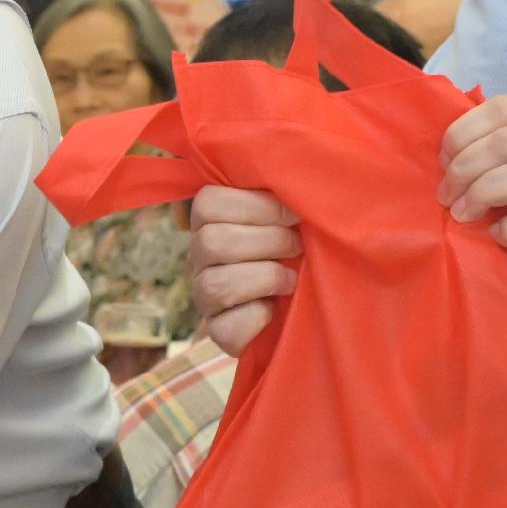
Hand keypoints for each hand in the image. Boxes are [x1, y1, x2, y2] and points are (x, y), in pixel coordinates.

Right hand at [184, 185, 302, 355]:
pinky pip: (227, 327)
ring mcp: (203, 295)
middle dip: (268, 242)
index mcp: (211, 220)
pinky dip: (258, 317)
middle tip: (296, 247)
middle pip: (212, 241)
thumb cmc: (299, 250)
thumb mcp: (290, 215)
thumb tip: (297, 176)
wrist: (307, 305)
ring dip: (266, 277)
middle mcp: (198, 257)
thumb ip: (284, 194)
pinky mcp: (218, 331)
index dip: (255, 206)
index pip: (208, 202)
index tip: (293, 214)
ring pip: (218, 284)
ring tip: (291, 279)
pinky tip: (274, 309)